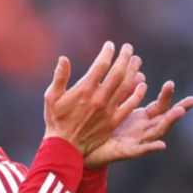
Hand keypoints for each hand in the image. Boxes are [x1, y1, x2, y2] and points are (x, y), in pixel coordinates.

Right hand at [43, 41, 147, 156]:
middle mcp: (99, 98)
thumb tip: (63, 58)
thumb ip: (59, 77)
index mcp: (84, 90)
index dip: (107, 53)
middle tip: (128, 48)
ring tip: (136, 61)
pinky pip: (130, 104)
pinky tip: (142, 84)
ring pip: (126, 85)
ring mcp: (108, 109)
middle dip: (124, 58)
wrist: (65, 147)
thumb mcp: (51, 97)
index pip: (101, 65)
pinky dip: (138, 92)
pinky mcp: (114, 120)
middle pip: (117, 72)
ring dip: (133, 71)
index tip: (110, 45)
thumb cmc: (56, 120)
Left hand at [85, 81, 192, 167]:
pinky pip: (140, 150)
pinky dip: (151, 147)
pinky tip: (161, 145)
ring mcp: (136, 142)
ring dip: (169, 123)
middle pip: (164, 119)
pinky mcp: (126, 152)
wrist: (84, 149)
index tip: (171, 83)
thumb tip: (138, 72)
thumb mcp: (114, 106)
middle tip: (192, 100)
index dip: (167, 96)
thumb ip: (126, 91)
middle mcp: (142, 131)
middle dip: (179, 110)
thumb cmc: (100, 127)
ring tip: (179, 113)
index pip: (159, 106)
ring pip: (157, 132)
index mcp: (141, 119)